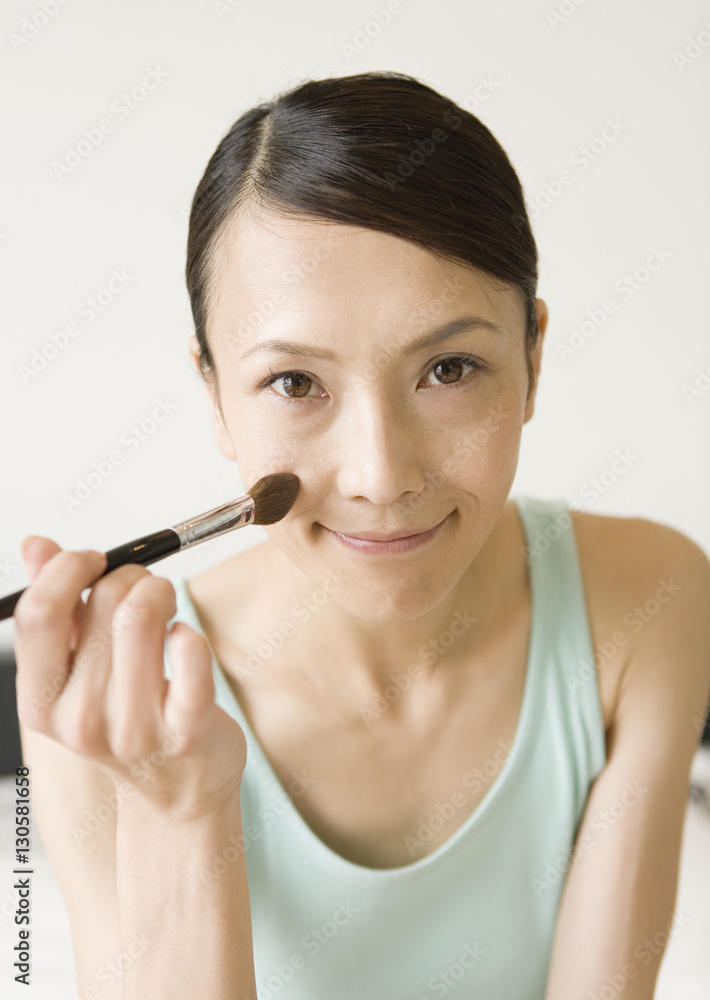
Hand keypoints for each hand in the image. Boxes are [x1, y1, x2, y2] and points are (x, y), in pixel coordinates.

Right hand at [14, 536, 247, 819]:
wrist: (177, 791)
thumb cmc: (127, 718)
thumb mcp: (78, 671)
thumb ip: (57, 606)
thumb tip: (36, 545)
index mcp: (41, 701)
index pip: (38, 613)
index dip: (68, 568)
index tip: (93, 559)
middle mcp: (80, 720)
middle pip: (103, 602)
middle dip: (131, 576)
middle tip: (145, 588)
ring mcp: (133, 729)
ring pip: (145, 616)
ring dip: (162, 592)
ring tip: (167, 607)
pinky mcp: (186, 730)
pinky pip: (191, 657)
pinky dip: (190, 634)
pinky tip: (185, 640)